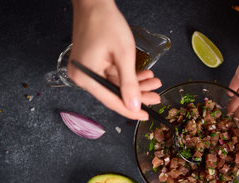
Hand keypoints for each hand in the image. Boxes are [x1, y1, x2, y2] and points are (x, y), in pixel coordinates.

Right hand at [68, 0, 161, 119]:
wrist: (94, 2)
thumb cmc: (106, 23)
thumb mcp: (123, 55)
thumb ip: (130, 84)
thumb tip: (135, 106)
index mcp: (86, 77)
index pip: (111, 101)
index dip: (131, 110)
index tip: (146, 115)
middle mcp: (83, 76)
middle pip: (114, 93)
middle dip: (138, 95)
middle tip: (156, 96)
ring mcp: (87, 70)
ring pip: (116, 85)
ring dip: (136, 84)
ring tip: (154, 82)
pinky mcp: (92, 63)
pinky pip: (112, 75)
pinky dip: (128, 76)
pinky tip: (144, 75)